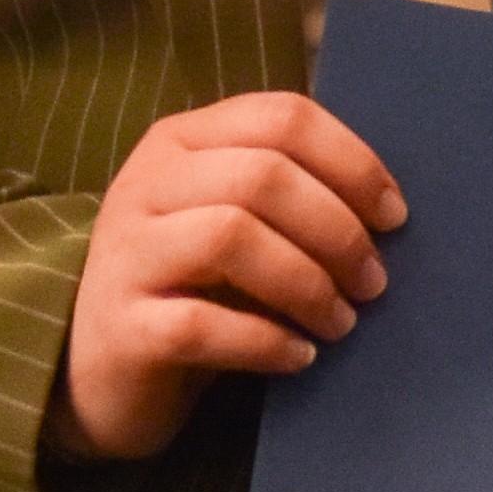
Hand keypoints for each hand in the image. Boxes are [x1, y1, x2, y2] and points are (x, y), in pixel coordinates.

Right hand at [52, 90, 405, 462]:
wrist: (98, 374)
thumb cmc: (190, 287)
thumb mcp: (233, 221)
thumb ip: (288, 196)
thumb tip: (389, 211)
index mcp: (181, 140)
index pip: (281, 117)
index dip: (351, 161)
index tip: (394, 215)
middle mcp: (146, 183)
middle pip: (263, 176)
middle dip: (336, 229)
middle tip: (373, 281)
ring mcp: (124, 254)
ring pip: (231, 237)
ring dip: (306, 283)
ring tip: (341, 320)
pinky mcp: (119, 328)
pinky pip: (201, 324)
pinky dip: (265, 341)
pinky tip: (299, 357)